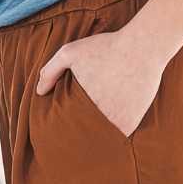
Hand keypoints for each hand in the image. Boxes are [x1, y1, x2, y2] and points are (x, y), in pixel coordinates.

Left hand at [35, 28, 164, 136]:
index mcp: (80, 103)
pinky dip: (114, 131)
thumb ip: (50, 71)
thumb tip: (39, 92)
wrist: (143, 47)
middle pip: (83, 133)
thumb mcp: (70, 53)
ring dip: (97, 134)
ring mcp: (118, 121)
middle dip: (78, 132)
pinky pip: (119, 134)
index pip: (66, 125)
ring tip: (90, 133)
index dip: (63, 127)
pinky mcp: (133, 122)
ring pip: (101, 136)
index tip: (58, 128)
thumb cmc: (105, 48)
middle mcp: (99, 116)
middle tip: (73, 136)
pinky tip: (110, 124)